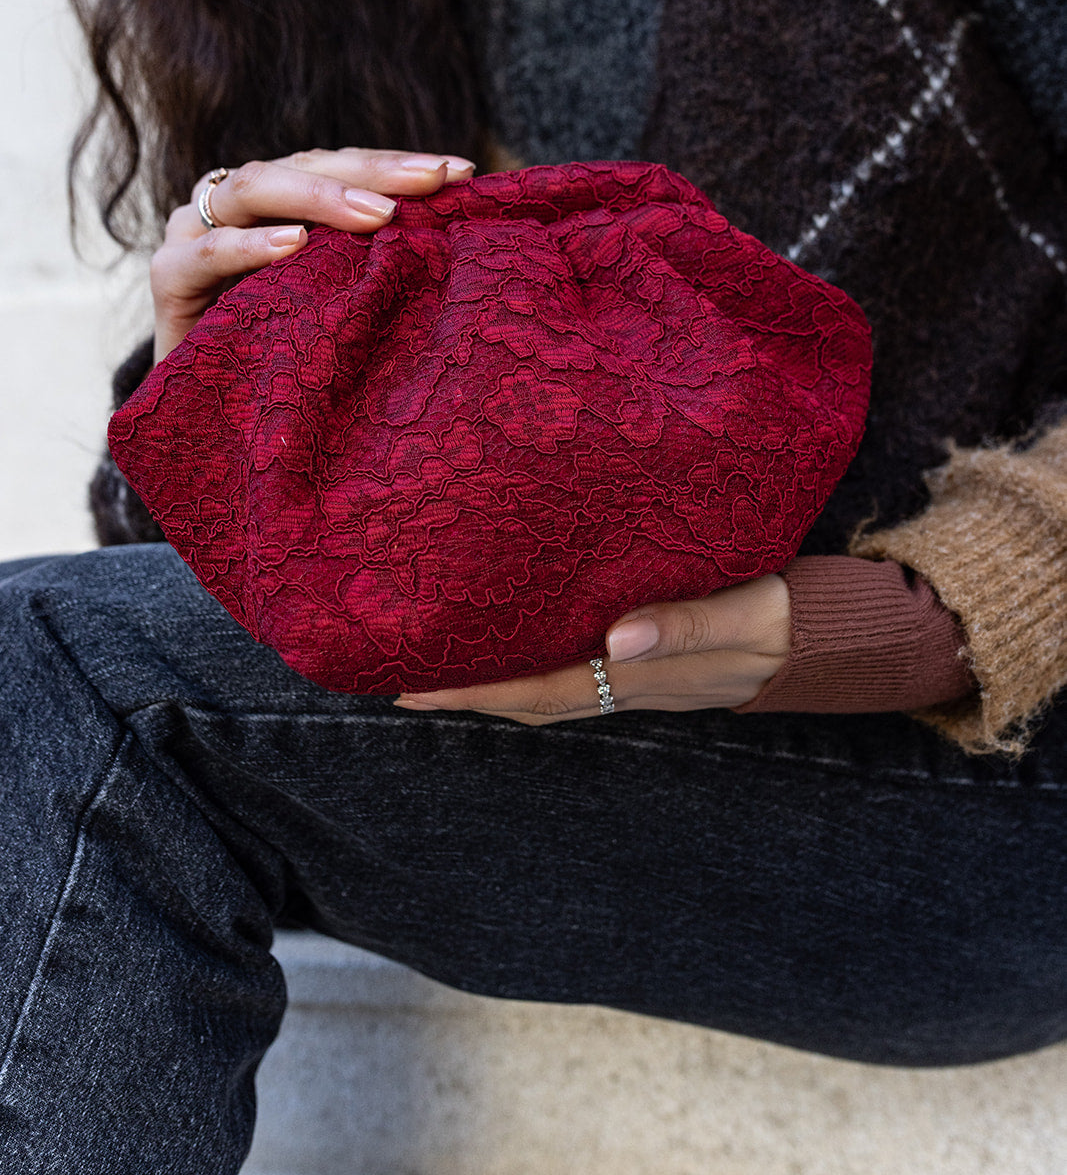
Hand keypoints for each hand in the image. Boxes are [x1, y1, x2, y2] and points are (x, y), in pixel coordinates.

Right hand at [151, 146, 473, 361]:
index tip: (461, 171)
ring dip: (319, 196)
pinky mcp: (168, 278)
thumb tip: (460, 234)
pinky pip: (207, 253)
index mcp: (280, 201)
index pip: (340, 164)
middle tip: (430, 182)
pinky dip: (249, 245)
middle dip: (371, 171)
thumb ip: (371, 262)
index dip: (396, 163)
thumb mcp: (334, 302)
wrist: (210, 424)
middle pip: (303, 164)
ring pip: (254, 190)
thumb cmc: (285, 357)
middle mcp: (236, 205)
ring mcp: (195, 234)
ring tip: (376, 214)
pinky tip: (293, 245)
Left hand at [395, 573, 791, 723]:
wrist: (833, 643)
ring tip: (438, 666)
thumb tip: (616, 638)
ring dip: (493, 682)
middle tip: (398, 682)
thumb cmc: (790, 621)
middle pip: (531, 697)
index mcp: (643, 674)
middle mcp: (630, 682)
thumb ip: (688, 626)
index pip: (541, 687)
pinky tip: (513, 643)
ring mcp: (637, 677)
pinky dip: (531, 665)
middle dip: (465, 694)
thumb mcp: (749, 616)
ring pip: (548, 688)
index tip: (412, 689)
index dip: (475, 690)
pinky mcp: (647, 661)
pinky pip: (573, 671)